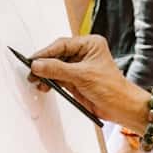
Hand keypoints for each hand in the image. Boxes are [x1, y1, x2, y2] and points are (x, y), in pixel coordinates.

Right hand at [29, 35, 144, 130]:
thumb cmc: (111, 88)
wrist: (120, 107)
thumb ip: (57, 69)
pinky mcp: (75, 80)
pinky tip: (44, 86)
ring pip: (56, 67)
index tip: (33, 60)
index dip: (46, 52)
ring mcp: (79, 67)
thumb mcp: (82, 76)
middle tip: (32, 71)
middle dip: (44, 64)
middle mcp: (84, 53)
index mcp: (90, 44)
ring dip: (46, 74)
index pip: (62, 45)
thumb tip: (38, 65)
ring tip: (36, 80)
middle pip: (57, 55)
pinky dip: (50, 82)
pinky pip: (58, 78)